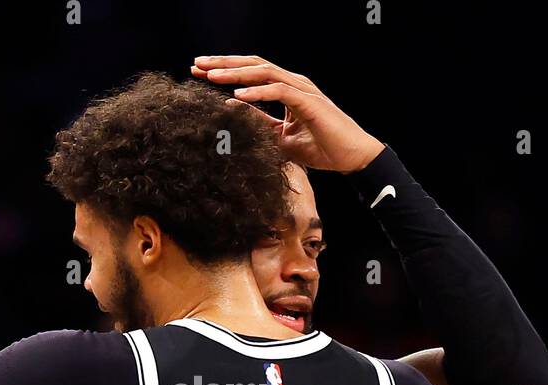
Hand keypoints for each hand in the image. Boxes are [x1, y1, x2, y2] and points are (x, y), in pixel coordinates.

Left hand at [192, 55, 384, 172]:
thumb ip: (258, 122)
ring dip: (236, 73)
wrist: (351, 158)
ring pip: (264, 73)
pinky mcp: (310, 102)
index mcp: (286, 88)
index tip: (200, 73)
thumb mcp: (280, 137)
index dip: (225, 71)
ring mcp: (302, 90)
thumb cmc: (321, 148)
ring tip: (211, 75)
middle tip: (196, 64)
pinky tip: (238, 95)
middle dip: (223, 64)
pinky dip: (258, 92)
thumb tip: (230, 108)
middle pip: (254, 65)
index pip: (251, 73)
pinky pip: (280, 91)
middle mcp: (293, 83)